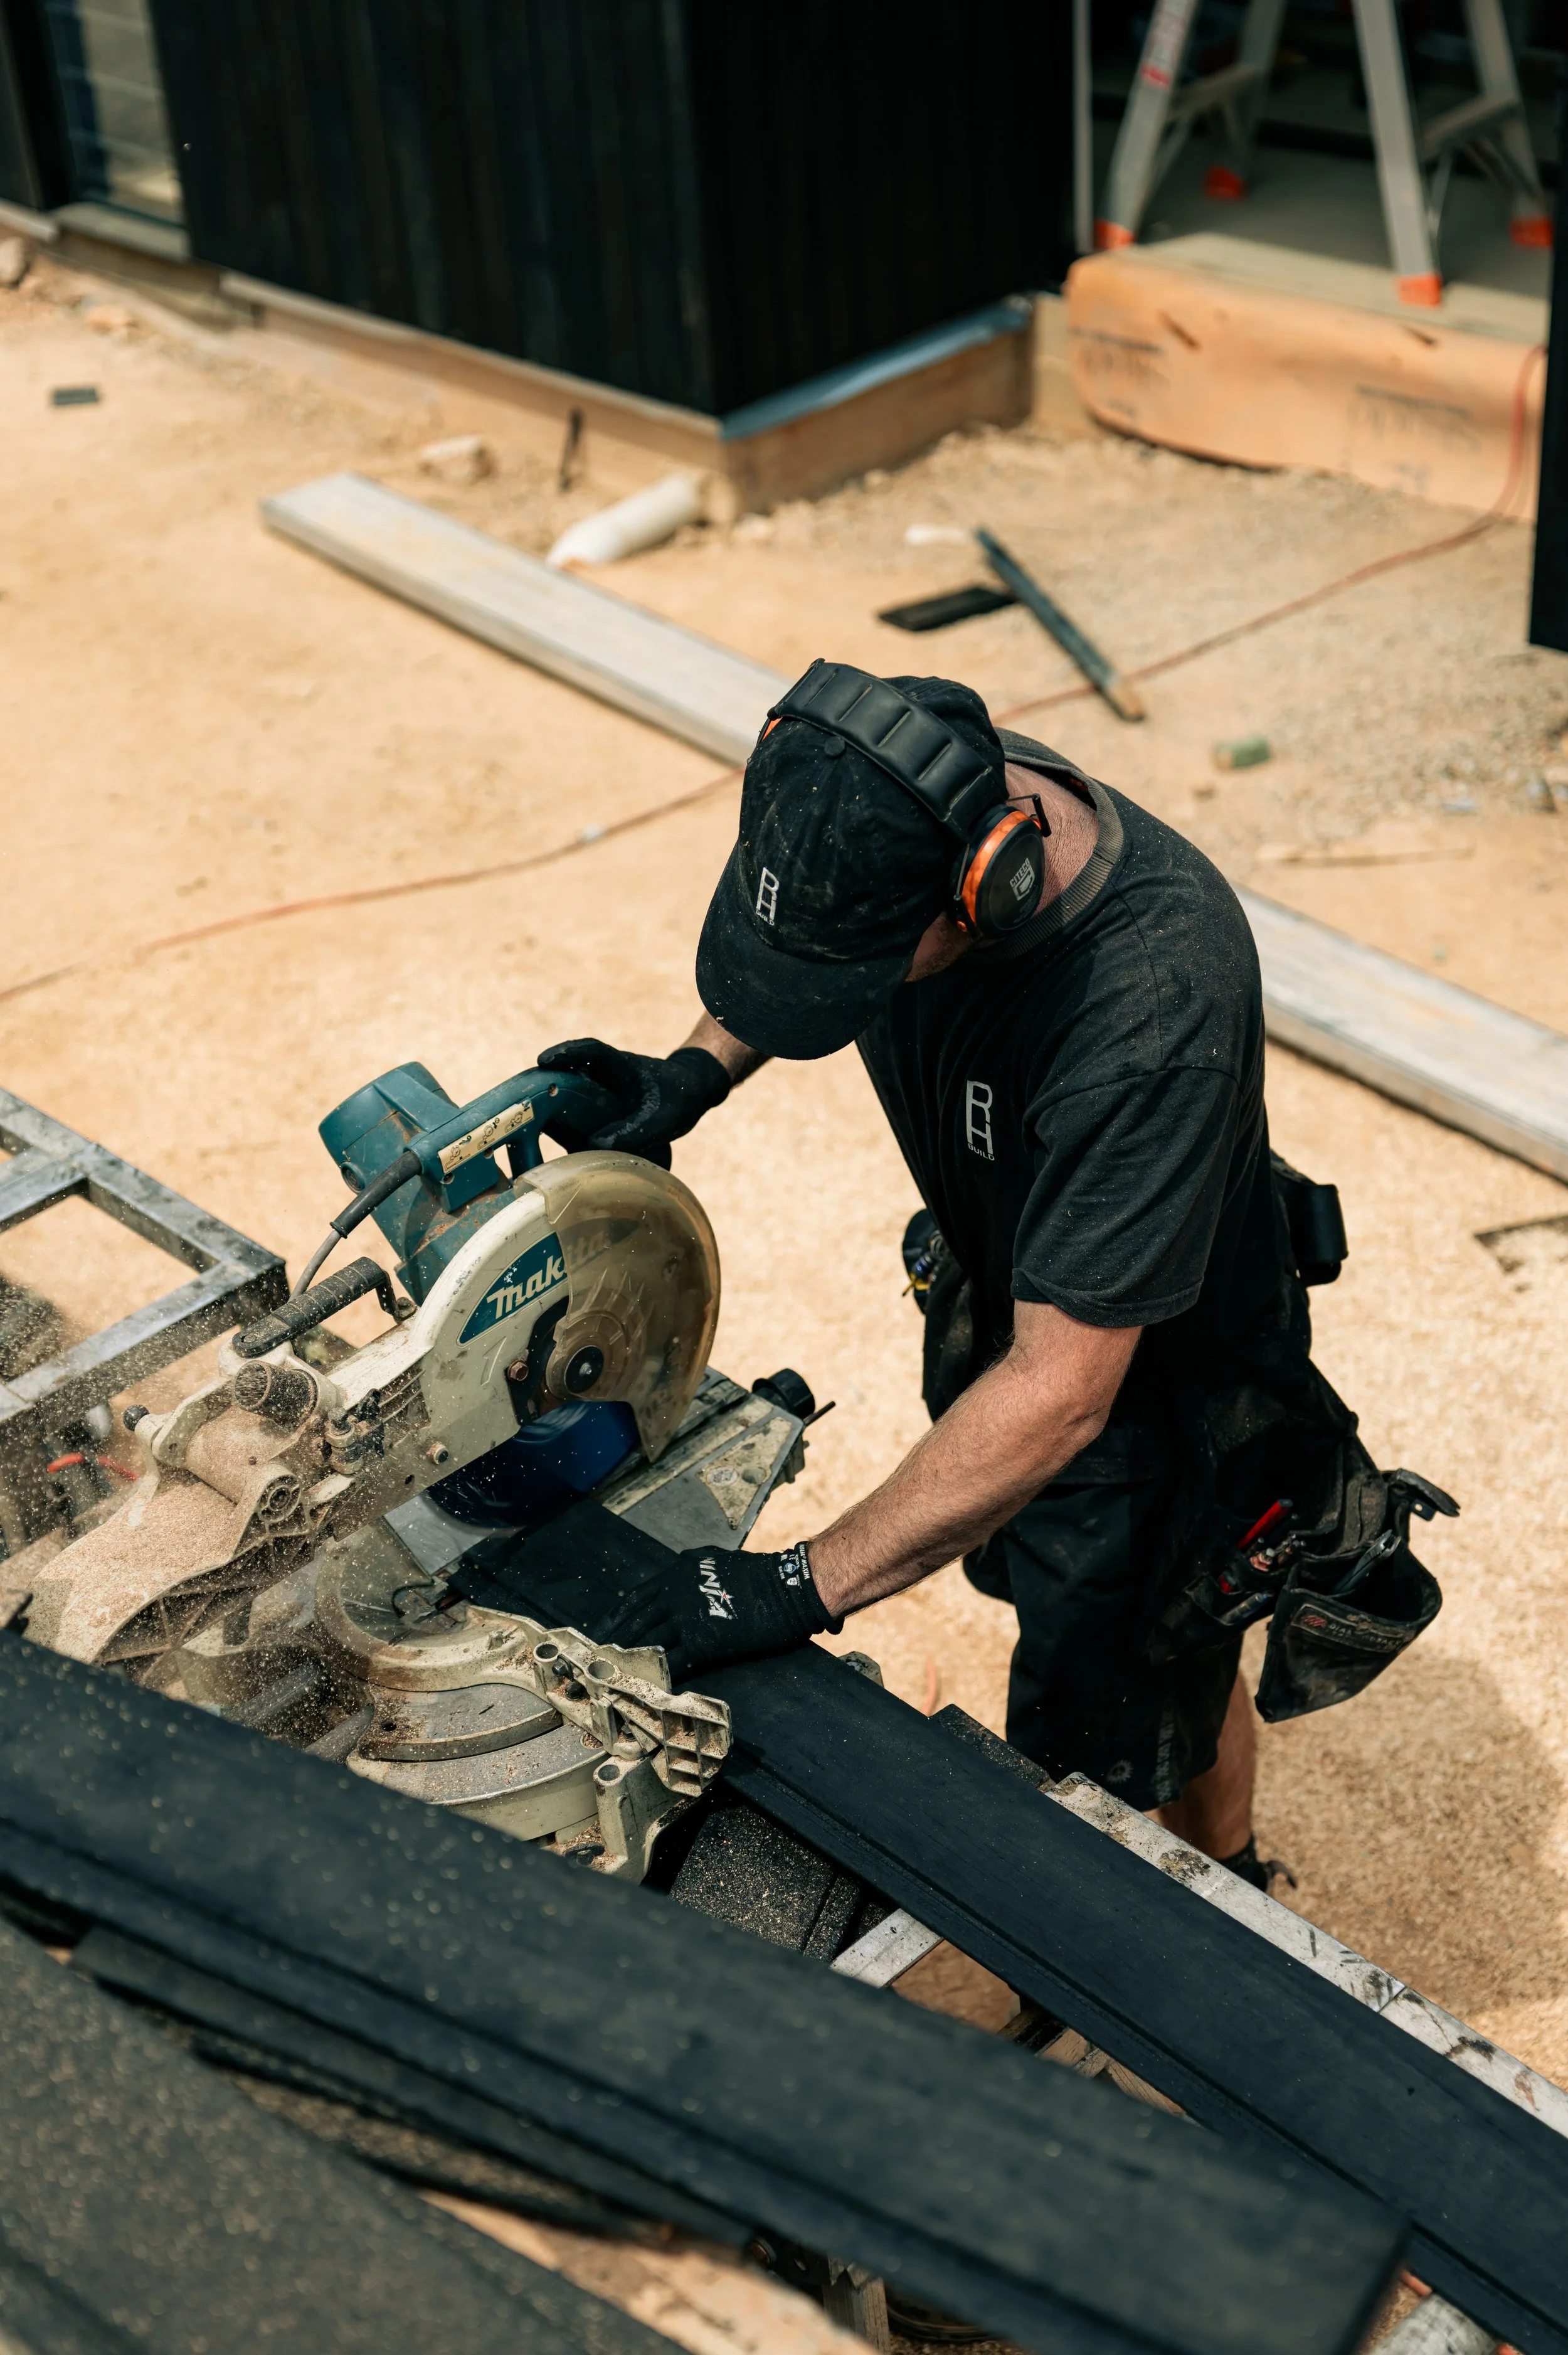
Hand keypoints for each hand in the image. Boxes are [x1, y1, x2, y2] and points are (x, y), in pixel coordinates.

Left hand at [452, 1501, 839, 1679]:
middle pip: (635, 1619)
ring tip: (613, 1677)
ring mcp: (686, 1615)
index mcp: (680, 1569)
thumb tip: (699, 1596)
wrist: (791, 1586)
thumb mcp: (723, 1568)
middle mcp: (675, 1588)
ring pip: (647, 1641)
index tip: (608, 1631)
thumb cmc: (767, 1577)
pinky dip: (657, 1675)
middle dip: (616, 1640)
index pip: (640, 1597)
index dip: (622, 1617)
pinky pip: (672, 1660)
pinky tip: (647, 1688)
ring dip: (629, 1660)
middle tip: (599, 1660)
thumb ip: (704, 1581)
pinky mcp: (702, 1640)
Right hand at [536, 1038, 730, 1168]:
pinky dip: (562, 1125)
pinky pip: (575, 1113)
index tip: (543, 1061)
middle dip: (543, 1084)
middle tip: (519, 1101)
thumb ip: (634, 1132)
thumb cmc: (679, 1098)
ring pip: (567, 1094)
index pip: (591, 1052)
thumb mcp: (661, 1120)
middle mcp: (603, 1075)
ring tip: (526, 1127)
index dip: (566, 1054)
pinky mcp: (598, 1107)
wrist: (691, 1093)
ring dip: (548, 1106)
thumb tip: (595, 1146)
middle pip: (567, 1073)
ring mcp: (598, 1091)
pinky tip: (550, 1144)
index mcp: (620, 1066)